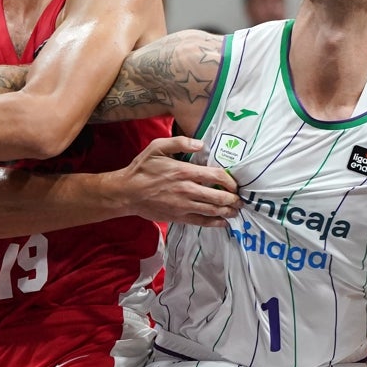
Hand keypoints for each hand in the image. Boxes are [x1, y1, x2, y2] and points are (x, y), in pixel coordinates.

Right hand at [103, 136, 239, 227]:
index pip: (216, 176)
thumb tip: (201, 144)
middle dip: (234, 199)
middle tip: (240, 199)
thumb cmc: (142, 168)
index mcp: (184, 171)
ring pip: (212, 210)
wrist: (126, 192)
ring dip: (228, 211)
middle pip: (219, 196)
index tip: (235, 184)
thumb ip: (180, 142)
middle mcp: (187, 190)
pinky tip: (223, 222)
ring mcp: (183, 205)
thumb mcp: (157, 147)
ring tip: (235, 210)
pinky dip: (215, 223)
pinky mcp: (178, 217)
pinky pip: (201, 222)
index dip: (230, 181)